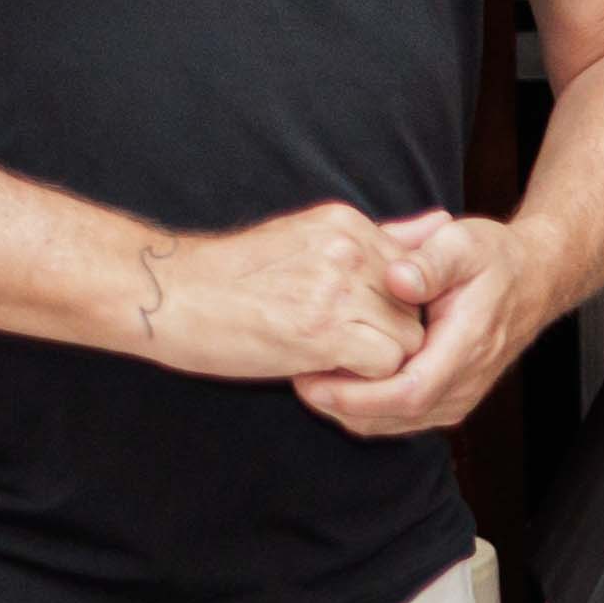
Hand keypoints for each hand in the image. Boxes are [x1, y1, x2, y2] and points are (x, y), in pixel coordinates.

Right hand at [131, 203, 426, 384]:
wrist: (163, 294)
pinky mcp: (323, 331)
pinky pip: (384, 364)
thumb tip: (440, 222)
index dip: (390, 308)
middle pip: (416, 307)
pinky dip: (361, 380)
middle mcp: (351, 250)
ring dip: (376, 360)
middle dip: (388, 335)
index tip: (356, 324)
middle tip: (344, 351)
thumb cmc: (228, 277)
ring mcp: (338, 289)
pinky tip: (318, 373)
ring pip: (407, 338)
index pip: (414, 273)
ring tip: (330, 362)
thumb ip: (374, 239)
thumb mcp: (304, 240)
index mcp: (348, 225)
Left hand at [299, 214, 551, 441]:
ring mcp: (459, 396)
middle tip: (295, 376)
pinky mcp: (449, 400)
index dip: (356, 395)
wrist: (533, 279)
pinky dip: (362, 408)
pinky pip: (398, 419)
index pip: (409, 393)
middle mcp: (466, 381)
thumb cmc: (494, 259)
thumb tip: (397, 277)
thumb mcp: (463, 243)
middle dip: (338, 405)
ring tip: (309, 377)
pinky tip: (338, 380)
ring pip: (391, 424)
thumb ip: (429, 260)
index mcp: (468, 345)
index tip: (311, 379)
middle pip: (392, 417)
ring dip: (346, 409)